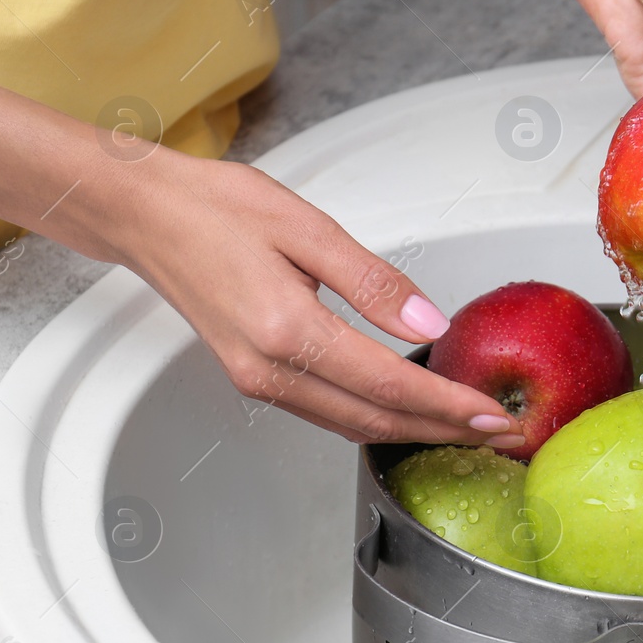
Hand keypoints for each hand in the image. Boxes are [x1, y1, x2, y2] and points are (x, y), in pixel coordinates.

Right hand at [114, 152, 524, 445]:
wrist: (144, 215)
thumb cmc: (215, 208)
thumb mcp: (306, 226)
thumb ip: (374, 280)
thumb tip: (429, 321)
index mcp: (286, 330)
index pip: (389, 383)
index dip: (448, 405)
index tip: (492, 417)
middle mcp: (269, 370)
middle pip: (376, 419)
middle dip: (443, 431)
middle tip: (499, 434)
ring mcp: (258, 381)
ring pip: (353, 425)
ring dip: (412, 430)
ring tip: (465, 428)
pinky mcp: (254, 379)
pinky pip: (329, 413)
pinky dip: (376, 418)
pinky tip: (408, 409)